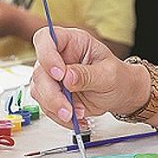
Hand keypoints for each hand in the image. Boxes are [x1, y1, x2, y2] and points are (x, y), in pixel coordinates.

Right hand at [29, 25, 146, 126]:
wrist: (119, 93)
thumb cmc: (116, 77)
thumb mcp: (109, 74)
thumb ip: (88, 75)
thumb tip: (67, 77)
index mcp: (73, 41)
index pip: (47, 38)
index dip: (47, 55)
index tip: (60, 74)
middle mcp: (58, 56)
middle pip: (40, 70)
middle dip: (52, 93)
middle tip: (68, 109)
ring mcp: (52, 75)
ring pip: (38, 90)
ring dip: (55, 107)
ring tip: (76, 115)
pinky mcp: (51, 93)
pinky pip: (46, 106)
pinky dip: (58, 116)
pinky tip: (75, 119)